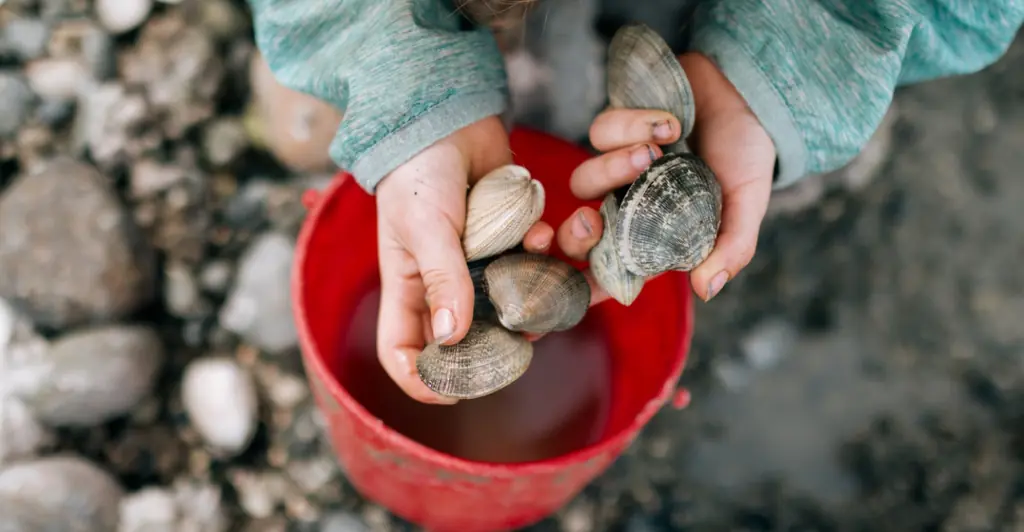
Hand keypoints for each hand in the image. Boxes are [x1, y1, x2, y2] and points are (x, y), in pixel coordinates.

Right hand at [374, 116, 554, 404]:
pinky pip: (539, 267)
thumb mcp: (424, 227)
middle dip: (507, 336)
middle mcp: (447, 287)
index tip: (455, 392)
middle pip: (473, 341)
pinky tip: (552, 228)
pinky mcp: (513, 243)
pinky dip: (552, 253)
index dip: (423, 381)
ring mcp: (483, 266)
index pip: (404, 353)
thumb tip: (452, 338)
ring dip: (541, 287)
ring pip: (517, 304)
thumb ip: (443, 279)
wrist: (448, 117)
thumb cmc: (418, 172)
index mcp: (410, 289)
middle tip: (529, 325)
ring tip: (546, 249)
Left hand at [558, 52, 776, 302]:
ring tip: (654, 153)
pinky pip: (602, 133)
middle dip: (577, 233)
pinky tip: (670, 125)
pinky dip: (633, 127)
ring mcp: (616, 168)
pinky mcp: (614, 129)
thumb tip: (706, 290)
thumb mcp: (747, 203)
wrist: (745, 93)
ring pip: (585, 180)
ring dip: (614, 168)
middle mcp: (628, 205)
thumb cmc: (745, 155)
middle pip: (578, 232)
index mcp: (654, 234)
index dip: (590, 283)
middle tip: (593, 220)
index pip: (612, 270)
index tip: (588, 286)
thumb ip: (731, 246)